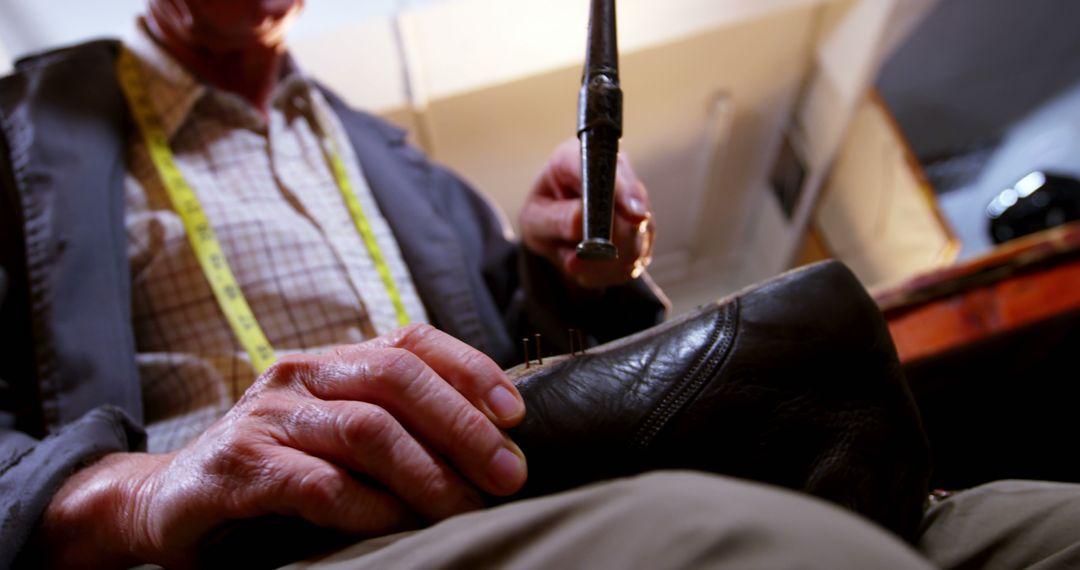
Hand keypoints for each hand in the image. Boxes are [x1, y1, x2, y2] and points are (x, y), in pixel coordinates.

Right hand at [37, 325, 526, 567]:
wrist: (167, 500)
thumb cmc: (275, 469)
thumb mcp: (339, 436)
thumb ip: (397, 426)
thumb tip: (492, 442)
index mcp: (334, 363)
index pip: (413, 342)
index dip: (471, 370)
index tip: (517, 414)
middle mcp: (302, 376)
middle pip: (397, 379)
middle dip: (463, 426)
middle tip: (507, 475)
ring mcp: (266, 417)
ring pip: (366, 429)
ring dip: (427, 473)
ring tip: (463, 509)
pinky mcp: (236, 467)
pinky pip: (317, 483)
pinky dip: (367, 508)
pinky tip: (398, 527)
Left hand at [519, 138, 654, 289]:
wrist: (554, 232)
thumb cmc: (542, 217)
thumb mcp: (535, 220)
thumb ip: (556, 219)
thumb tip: (583, 221)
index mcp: (577, 157)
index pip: (605, 167)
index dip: (623, 190)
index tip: (634, 216)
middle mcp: (614, 171)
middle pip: (632, 206)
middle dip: (610, 241)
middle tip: (574, 262)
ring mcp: (635, 200)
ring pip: (637, 238)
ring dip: (603, 263)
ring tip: (573, 263)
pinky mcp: (644, 230)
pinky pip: (637, 258)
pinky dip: (609, 272)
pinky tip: (589, 266)